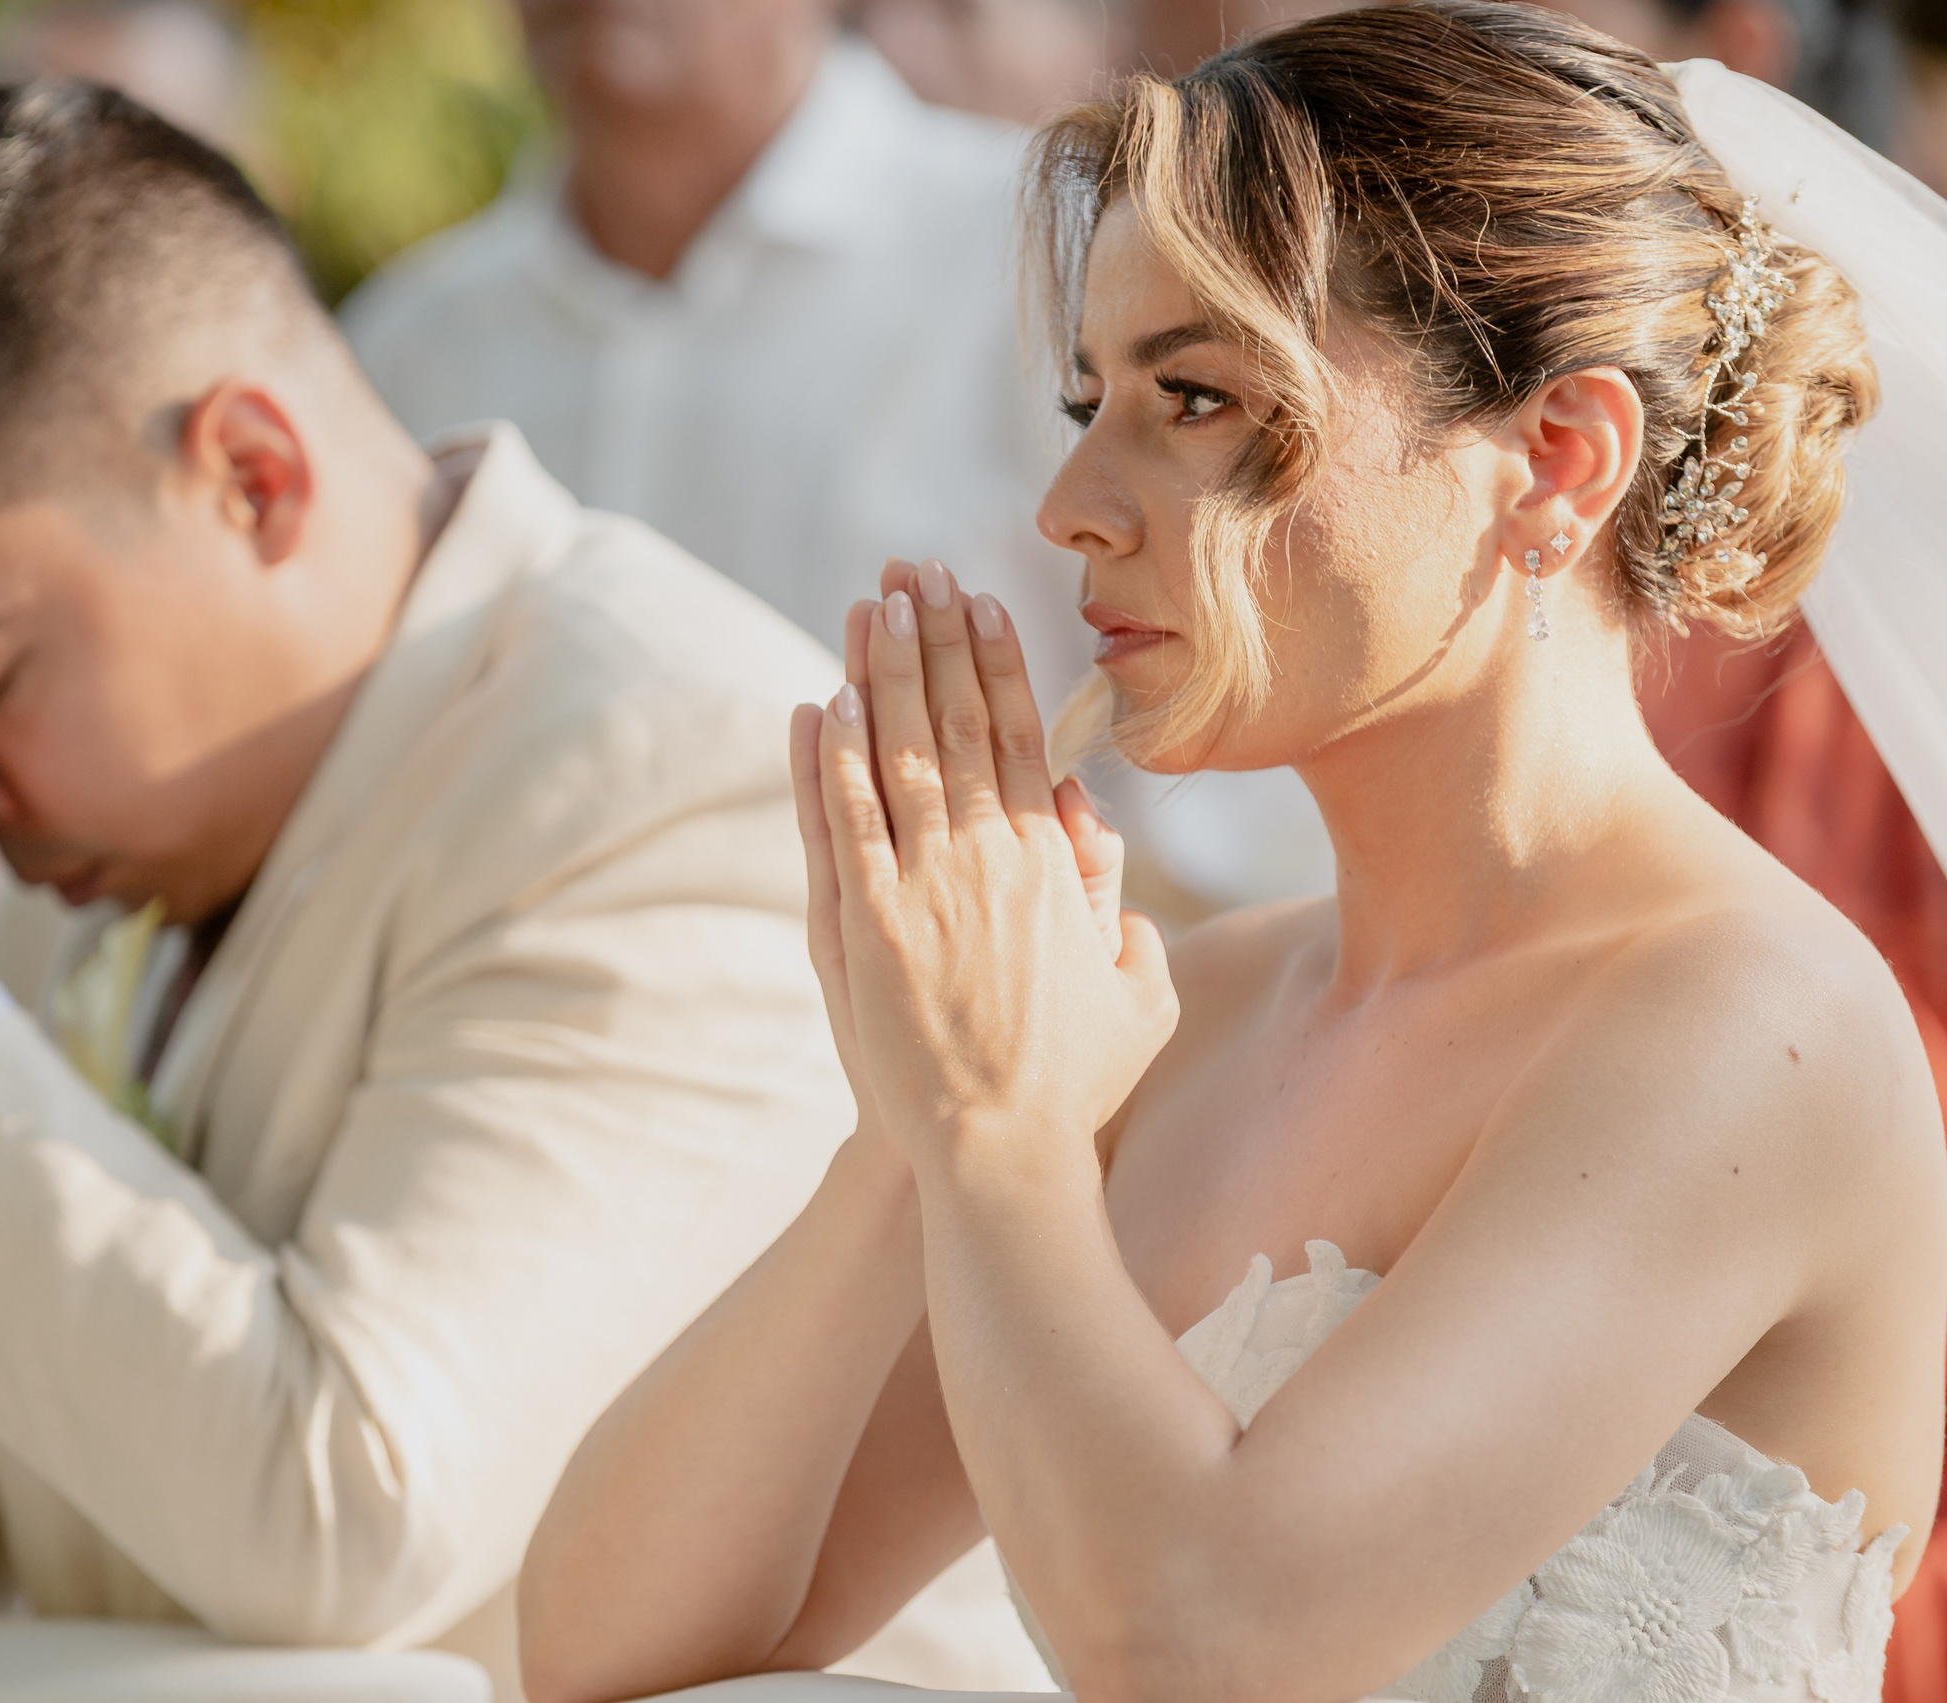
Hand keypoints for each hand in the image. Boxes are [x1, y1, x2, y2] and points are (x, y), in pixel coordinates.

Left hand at [801, 557, 1174, 1171]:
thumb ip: (1120, 907)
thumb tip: (1085, 827)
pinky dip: (831, 762)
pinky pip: (844, 825)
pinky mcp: (865, 928)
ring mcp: (921, 890)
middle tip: (913, 568)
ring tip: (867, 606)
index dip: (993, 660)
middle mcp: (986, 860)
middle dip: (931, 636)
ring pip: (894, 756)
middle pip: (951, 721)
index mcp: (1051, 864)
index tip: (977, 601)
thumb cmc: (1076, 1082)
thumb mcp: (1137, 988)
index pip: (1017, 734)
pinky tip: (821, 704)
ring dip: (877, 674)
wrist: (1002, 1152)